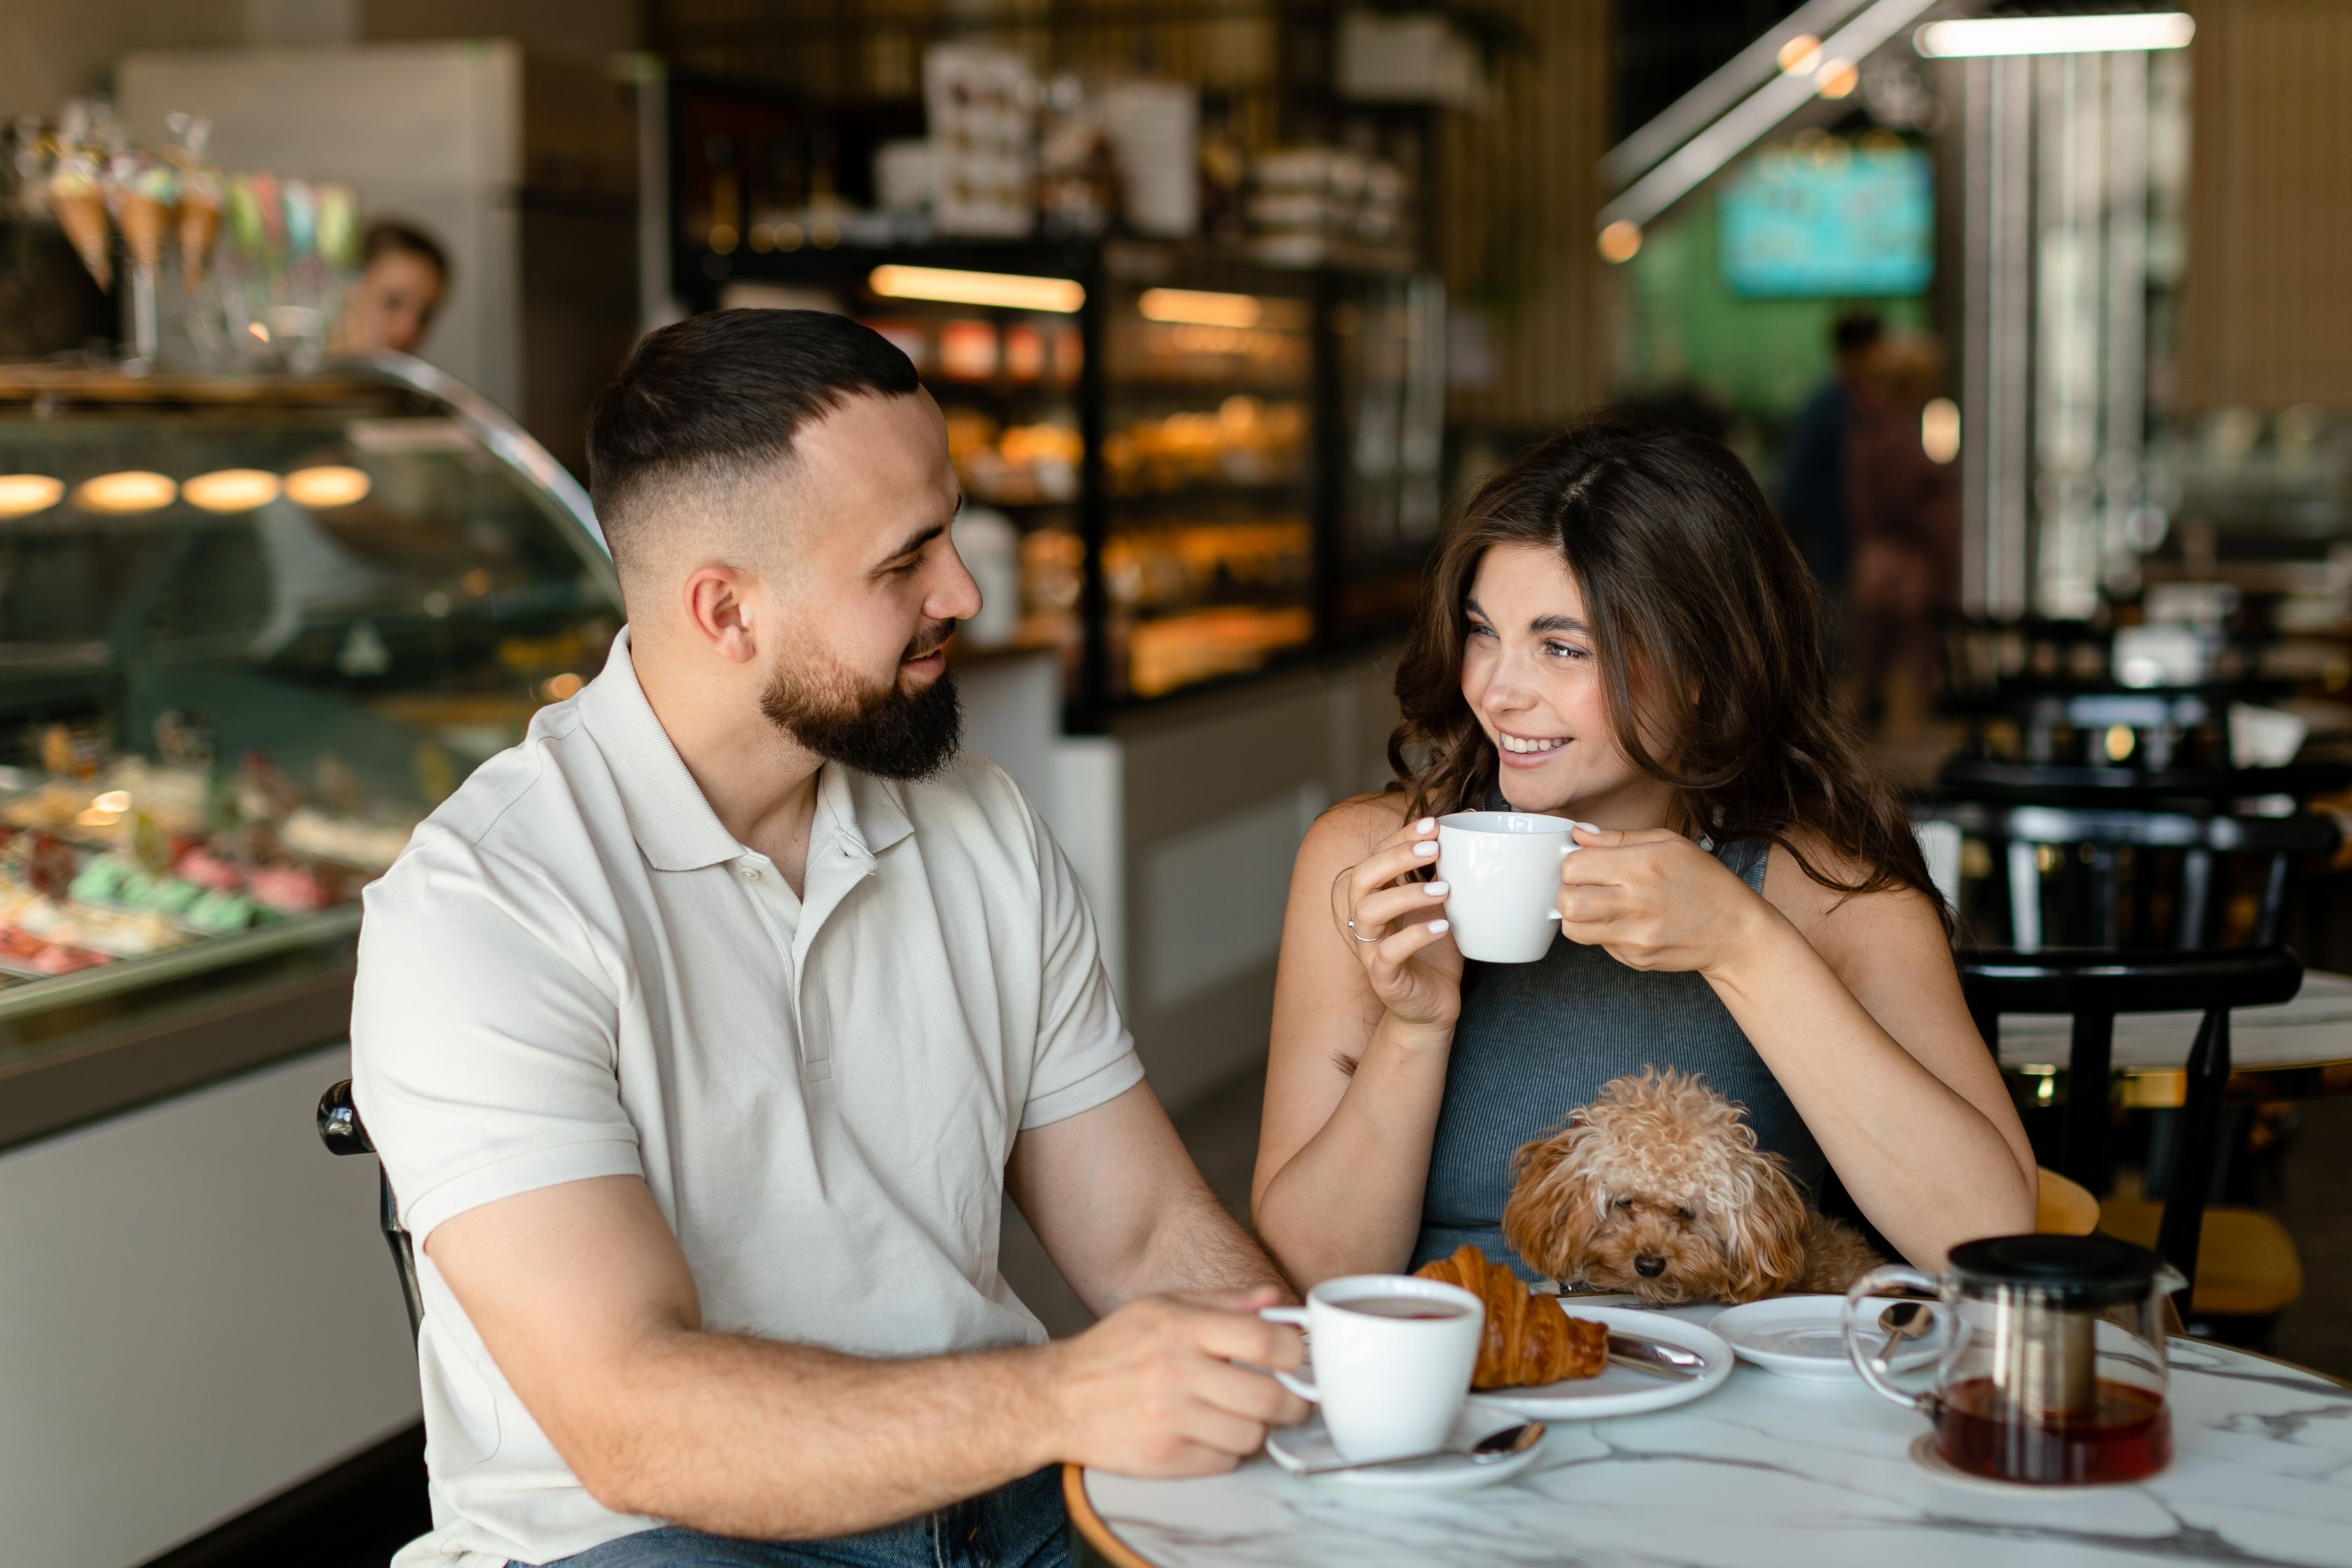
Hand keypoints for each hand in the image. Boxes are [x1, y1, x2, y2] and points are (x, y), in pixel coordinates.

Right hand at [1044, 1286, 1308, 1476]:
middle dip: (1291, 1403)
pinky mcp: (1162, 1459)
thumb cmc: (1113, 1350)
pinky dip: (1224, 1452)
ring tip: (1238, 1416)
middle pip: (1268, 1398)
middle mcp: (1176, 1372)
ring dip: (1254, 1429)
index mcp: (1181, 1327)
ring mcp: (1169, 1419)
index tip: (1296, 1360)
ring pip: (1250, 1436)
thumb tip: (1276, 1303)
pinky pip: (1223, 1463)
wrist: (1057, 1397)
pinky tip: (1206, 1434)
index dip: (1294, 1354)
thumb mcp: (1163, 1307)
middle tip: (1291, 1401)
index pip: (1265, 1341)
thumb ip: (1224, 1303)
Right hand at [1329, 816, 1463, 1031]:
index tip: (1432, 824)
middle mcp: (1366, 920)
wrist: (1434, 1004)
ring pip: (1366, 912)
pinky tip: (1443, 927)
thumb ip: (1448, 871)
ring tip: (1443, 889)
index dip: (1400, 837)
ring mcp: (1370, 949)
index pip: (1376, 856)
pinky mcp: (1383, 978)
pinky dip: (1415, 937)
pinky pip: (1388, 954)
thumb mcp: (1444, 906)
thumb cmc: (1437, 952)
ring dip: (1405, 894)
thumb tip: (1471, 821)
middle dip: (1395, 857)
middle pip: (1361, 878)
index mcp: (1378, 897)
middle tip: (1434, 849)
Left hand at [1555, 825, 1768, 975]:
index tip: (1585, 864)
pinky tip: (1624, 922)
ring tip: (1597, 906)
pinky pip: (1598, 945)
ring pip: (1573, 930)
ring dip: (1576, 916)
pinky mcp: (1635, 959)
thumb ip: (1618, 838)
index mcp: (1643, 866)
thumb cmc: (1704, 882)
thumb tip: (1579, 835)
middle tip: (1582, 888)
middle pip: (1567, 902)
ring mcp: (1635, 937)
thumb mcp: (1668, 844)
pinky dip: (1602, 933)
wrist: (1735, 931)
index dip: (1572, 864)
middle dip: (1566, 892)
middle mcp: (1637, 903)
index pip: (1575, 866)